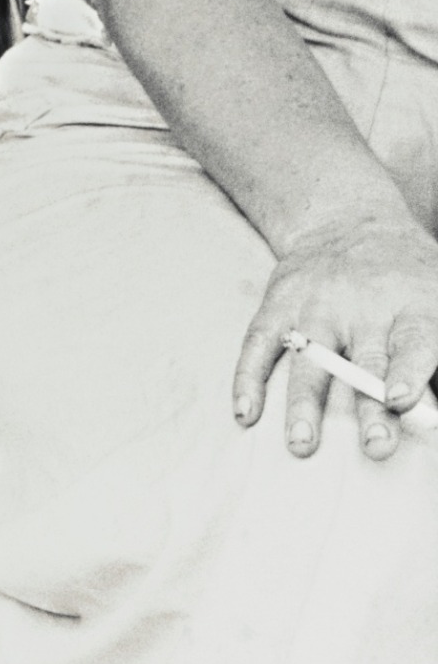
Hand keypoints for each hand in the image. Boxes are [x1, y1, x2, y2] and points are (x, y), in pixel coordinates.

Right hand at [233, 209, 437, 459]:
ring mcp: (315, 305)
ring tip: (302, 443)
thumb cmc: (407, 277)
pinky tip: (245, 412)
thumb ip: (436, 348)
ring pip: (310, 356)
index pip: (414, 340)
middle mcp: (362, 306)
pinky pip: (259, 342)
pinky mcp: (279, 303)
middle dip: (369, 406)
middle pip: (366, 360)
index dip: (408, 370)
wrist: (348, 218)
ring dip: (305, 401)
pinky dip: (249, 377)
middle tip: (375, 445)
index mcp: (411, 306)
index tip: (401, 399)